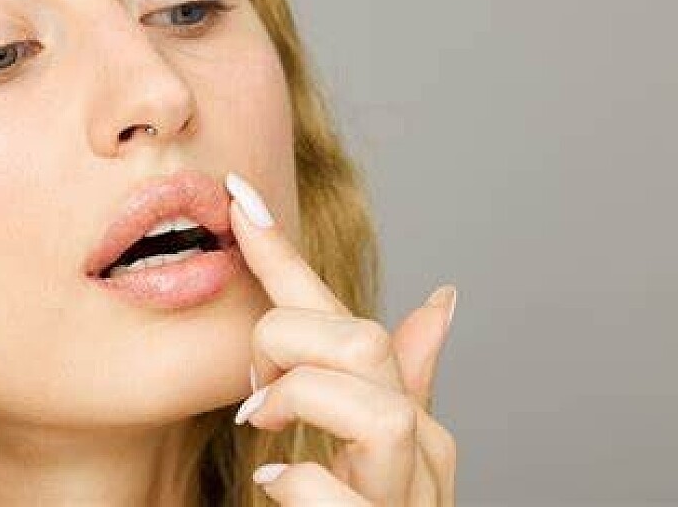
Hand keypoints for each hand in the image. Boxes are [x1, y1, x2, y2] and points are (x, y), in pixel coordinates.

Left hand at [225, 172, 456, 505]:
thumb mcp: (371, 445)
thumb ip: (397, 379)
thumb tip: (443, 299)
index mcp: (406, 409)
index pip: (341, 312)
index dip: (283, 255)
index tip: (234, 200)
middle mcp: (420, 446)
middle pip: (362, 343)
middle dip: (288, 346)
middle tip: (257, 393)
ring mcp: (406, 496)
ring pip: (374, 408)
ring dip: (300, 403)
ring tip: (266, 431)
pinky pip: (342, 494)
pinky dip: (301, 484)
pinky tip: (278, 483)